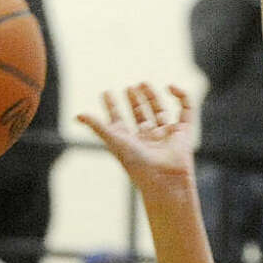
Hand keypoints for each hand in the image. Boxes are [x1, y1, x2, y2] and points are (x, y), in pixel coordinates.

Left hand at [77, 84, 195, 195]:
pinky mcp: (184, 132)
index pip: (119, 121)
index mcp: (130, 142)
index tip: (106, 93)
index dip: (112, 107)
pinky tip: (171, 87)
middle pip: (140, 116)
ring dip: (152, 97)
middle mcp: (147, 139)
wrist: (164, 178)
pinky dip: (181, 96)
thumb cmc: (137, 163)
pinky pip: (186, 110)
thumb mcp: (114, 140)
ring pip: (159, 111)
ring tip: (143, 83)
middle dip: (134, 101)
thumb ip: (96, 126)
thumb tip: (76, 115)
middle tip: (130, 87)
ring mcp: (166, 135)